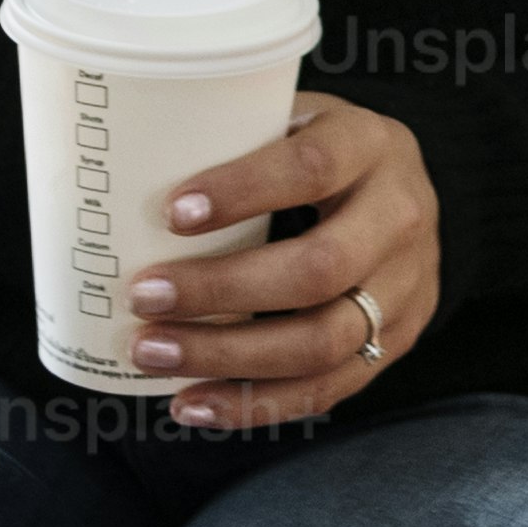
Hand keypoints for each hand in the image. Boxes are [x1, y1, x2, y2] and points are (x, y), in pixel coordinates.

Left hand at [133, 98, 437, 431]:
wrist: (406, 196)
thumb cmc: (321, 154)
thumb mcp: (295, 121)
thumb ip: (235, 138)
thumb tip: (121, 166)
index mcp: (372, 145)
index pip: (313, 166)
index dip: (244, 190)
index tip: (172, 213)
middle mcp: (402, 217)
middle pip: (321, 269)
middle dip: (222, 290)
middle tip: (143, 297)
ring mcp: (406, 288)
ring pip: (323, 341)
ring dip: (227, 357)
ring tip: (152, 354)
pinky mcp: (394, 343)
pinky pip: (326, 388)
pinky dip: (253, 404)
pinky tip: (192, 403)